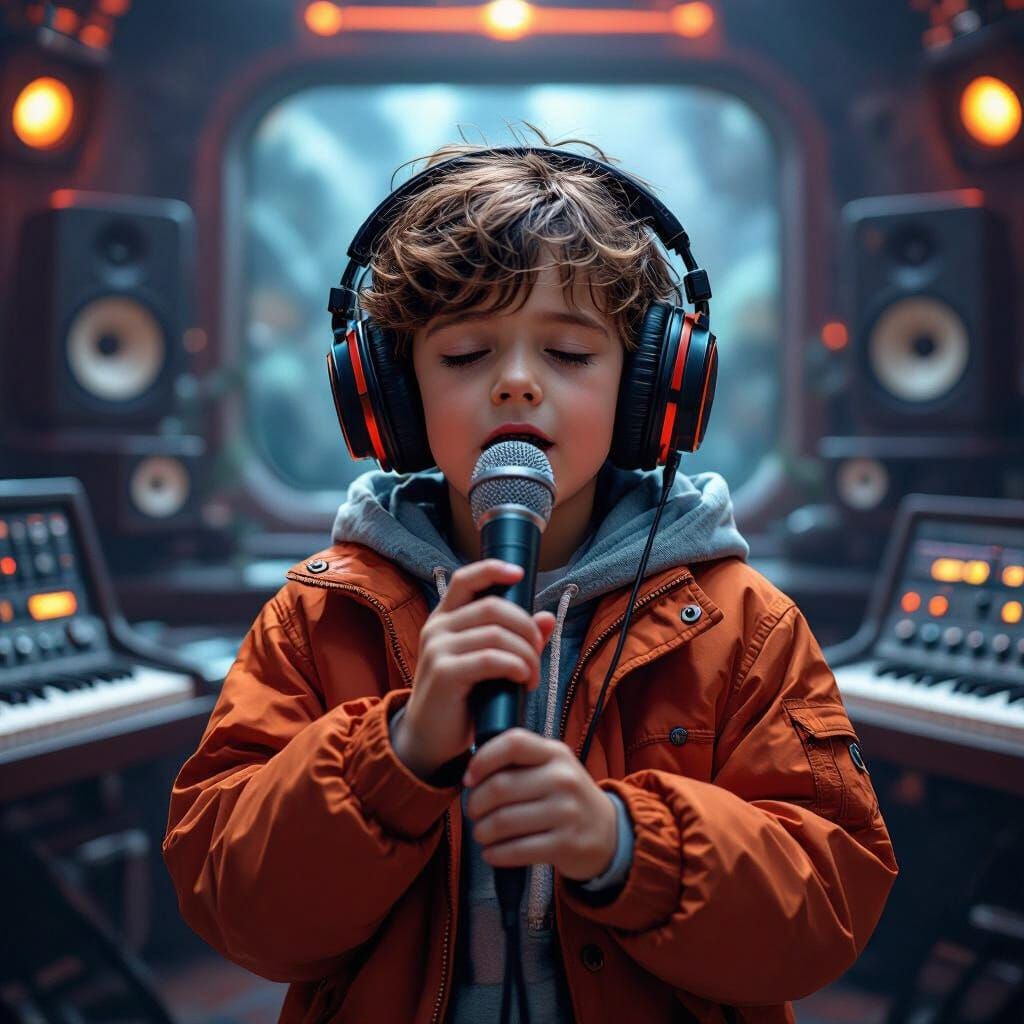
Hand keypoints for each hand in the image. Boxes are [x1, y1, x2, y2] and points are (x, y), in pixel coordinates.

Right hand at [392, 560, 556, 779]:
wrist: (430, 738)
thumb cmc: (463, 697)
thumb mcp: (489, 664)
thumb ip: (515, 638)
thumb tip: (547, 618)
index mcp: (445, 618)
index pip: (466, 579)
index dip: (493, 570)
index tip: (521, 574)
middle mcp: (437, 628)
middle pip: (494, 607)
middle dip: (527, 628)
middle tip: (538, 655)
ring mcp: (437, 649)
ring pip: (497, 633)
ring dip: (527, 654)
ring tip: (532, 676)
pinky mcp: (444, 673)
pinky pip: (491, 659)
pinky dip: (516, 666)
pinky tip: (523, 681)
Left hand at [463, 728, 617, 881]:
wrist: (608, 832)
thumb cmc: (566, 797)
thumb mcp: (553, 768)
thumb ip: (519, 763)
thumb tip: (471, 775)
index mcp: (555, 753)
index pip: (513, 743)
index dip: (483, 759)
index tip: (469, 778)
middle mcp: (563, 779)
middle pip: (500, 787)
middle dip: (475, 804)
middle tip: (473, 813)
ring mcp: (567, 812)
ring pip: (504, 821)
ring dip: (482, 831)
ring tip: (481, 833)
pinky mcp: (566, 845)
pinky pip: (517, 850)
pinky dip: (495, 854)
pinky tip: (491, 853)